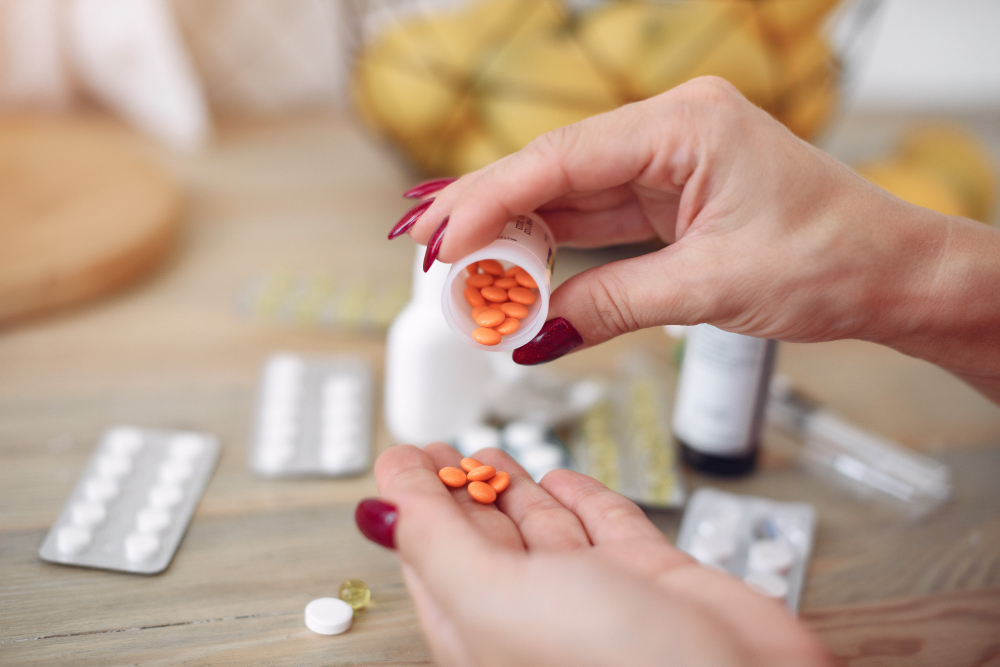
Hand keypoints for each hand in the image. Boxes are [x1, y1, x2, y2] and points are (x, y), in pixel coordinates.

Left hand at [360, 443, 830, 666]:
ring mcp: (598, 596)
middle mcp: (538, 615)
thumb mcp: (494, 599)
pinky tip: (564, 477)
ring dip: (514, 486)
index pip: (432, 555)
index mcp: (485, 630)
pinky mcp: (652, 579)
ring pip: (544, 528)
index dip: (413, 501)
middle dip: (460, 488)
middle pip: (485, 538)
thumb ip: (435, 546)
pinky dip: (583, 497)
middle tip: (440, 446)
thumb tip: (375, 507)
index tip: (402, 453)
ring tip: (488, 453)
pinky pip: (607, 526)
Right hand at [403, 77, 999, 400]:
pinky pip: (594, 217)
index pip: (563, 158)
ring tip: (455, 266)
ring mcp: (666, 161)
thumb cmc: (829, 260)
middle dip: (486, 209)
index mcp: (686, 124)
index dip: (491, 200)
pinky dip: (552, 246)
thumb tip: (533, 335)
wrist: (890, 272)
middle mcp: (670, 130)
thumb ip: (612, 304)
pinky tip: (511, 266)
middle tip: (424, 247)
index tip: (440, 240)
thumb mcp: (712, 289)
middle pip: (553, 167)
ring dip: (513, 231)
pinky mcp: (668, 194)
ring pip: (567, 193)